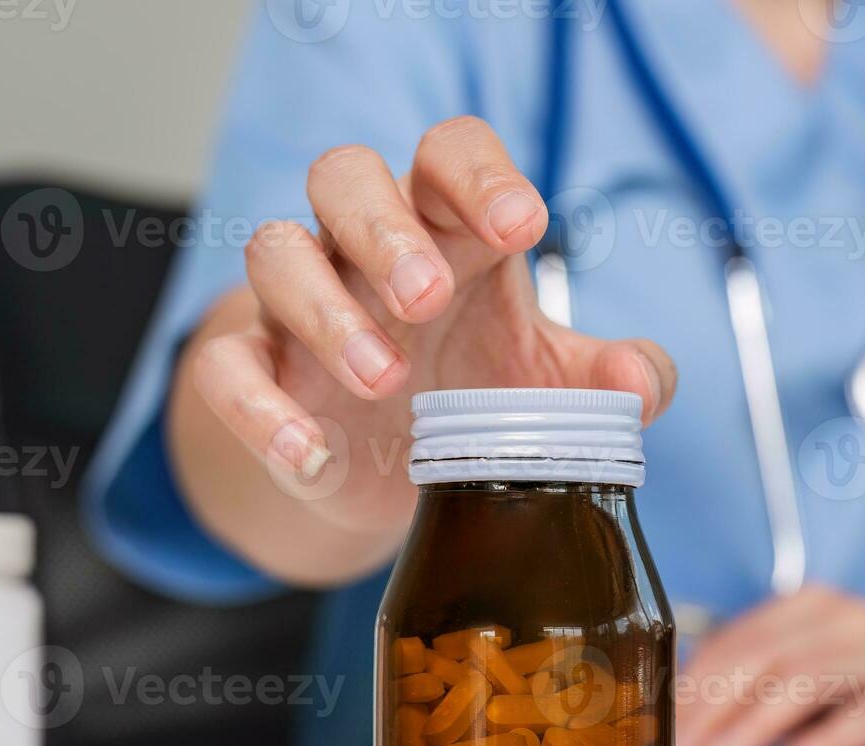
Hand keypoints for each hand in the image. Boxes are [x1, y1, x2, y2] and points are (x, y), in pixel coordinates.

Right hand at [191, 117, 676, 536]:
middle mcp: (363, 250)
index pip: (450, 155)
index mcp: (447, 229)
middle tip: (429, 300)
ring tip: (386, 381)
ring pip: (275, 252)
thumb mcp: (553, 385)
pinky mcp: (256, 374)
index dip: (480, 176)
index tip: (522, 226)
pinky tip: (314, 456)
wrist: (387, 471)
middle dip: (385, 231)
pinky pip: (224, 367)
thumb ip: (610, 377)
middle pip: (344, 178)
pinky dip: (260, 410)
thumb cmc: (473, 393)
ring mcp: (297, 307)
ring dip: (325, 311)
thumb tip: (641, 384)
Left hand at [675, 585, 864, 745]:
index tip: (666, 726)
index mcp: (816, 606)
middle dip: (712, 707)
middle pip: (763, 655)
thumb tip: (691, 723)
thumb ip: (763, 683)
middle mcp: (851, 619)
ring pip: (805, 678)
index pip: (738, 638)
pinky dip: (825, 739)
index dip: (694, 684)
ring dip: (754, 724)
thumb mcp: (816, 677)